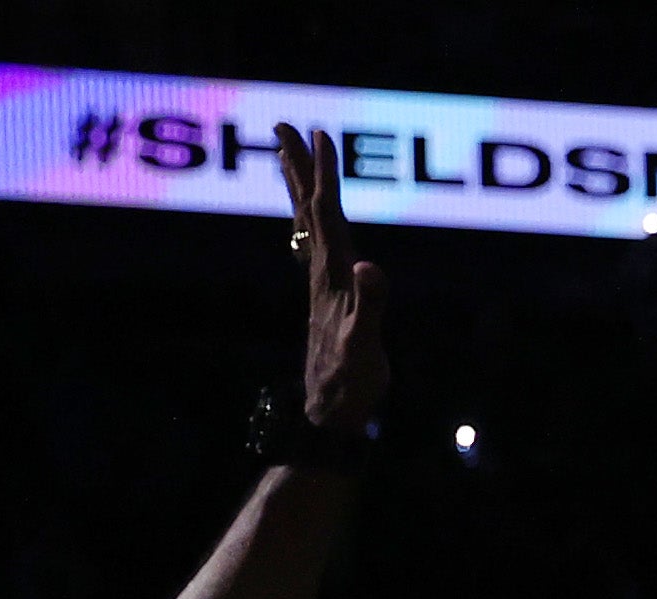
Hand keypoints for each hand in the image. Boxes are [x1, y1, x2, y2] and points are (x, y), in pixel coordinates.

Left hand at [273, 124, 387, 430]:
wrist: (331, 412)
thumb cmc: (353, 382)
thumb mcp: (366, 344)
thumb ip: (370, 304)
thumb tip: (370, 267)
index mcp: (334, 275)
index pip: (327, 214)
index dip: (325, 174)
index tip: (321, 134)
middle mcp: (322, 273)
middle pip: (307, 210)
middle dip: (299, 167)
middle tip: (285, 127)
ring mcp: (320, 285)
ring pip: (306, 225)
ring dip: (298, 189)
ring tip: (288, 158)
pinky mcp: (325, 299)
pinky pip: (313, 246)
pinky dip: (310, 223)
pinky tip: (310, 222)